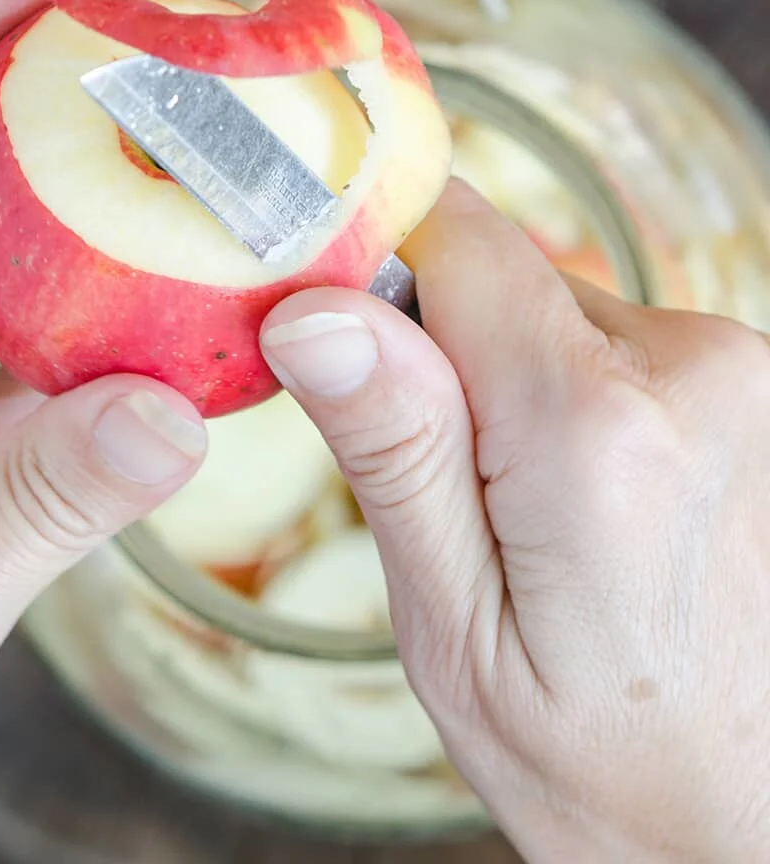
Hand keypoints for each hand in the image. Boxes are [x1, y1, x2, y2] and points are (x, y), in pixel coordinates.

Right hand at [260, 180, 769, 862]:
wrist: (745, 815)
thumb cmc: (593, 753)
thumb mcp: (451, 627)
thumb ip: (393, 451)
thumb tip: (316, 313)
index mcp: (593, 430)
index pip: (453, 238)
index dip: (371, 269)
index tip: (332, 341)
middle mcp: (693, 370)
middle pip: (498, 276)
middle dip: (439, 353)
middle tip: (439, 485)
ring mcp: (739, 373)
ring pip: (550, 310)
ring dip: (506, 383)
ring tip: (518, 512)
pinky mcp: (750, 385)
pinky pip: (606, 345)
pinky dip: (564, 399)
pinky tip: (575, 504)